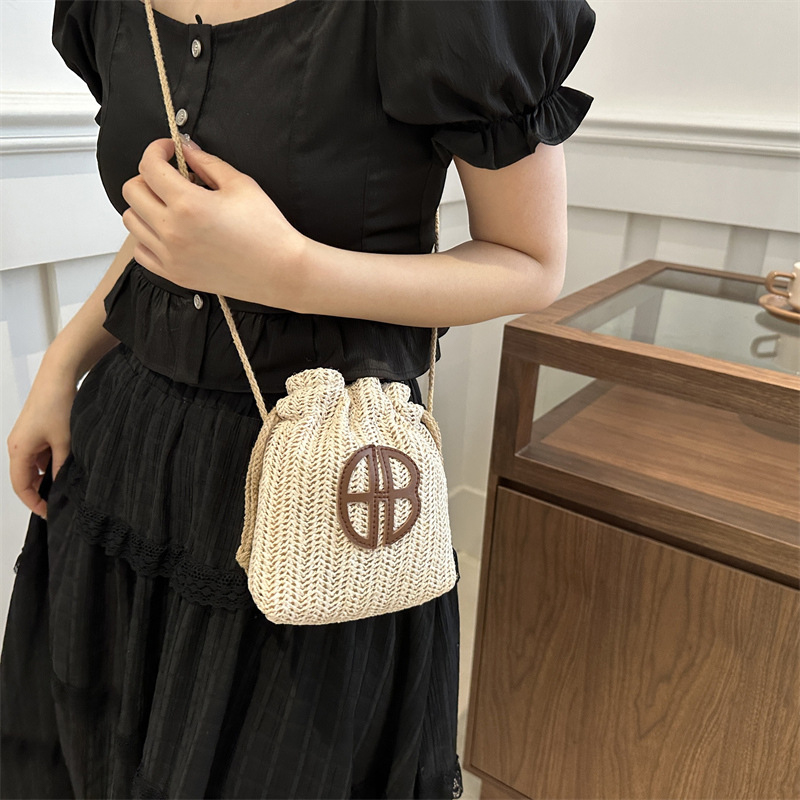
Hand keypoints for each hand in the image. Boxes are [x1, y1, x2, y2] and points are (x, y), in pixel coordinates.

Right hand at [8, 367, 75, 519]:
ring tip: (68, 483)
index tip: (50, 513)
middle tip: (61, 501)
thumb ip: (61, 467)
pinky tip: (68, 463)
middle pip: (26, 478)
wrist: (58, 376)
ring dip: (48, 475)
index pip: (21, 487)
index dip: (34, 503)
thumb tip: (62, 487)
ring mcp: (25, 438)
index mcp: (19, 451)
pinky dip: (51, 461)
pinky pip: (40, 454)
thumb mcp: (64, 441)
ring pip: (34, 466)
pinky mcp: (35, 431)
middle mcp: (17, 446)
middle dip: (41, 491)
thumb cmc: (58, 406)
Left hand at [120, 138, 305, 306]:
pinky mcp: (175, 274)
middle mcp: (172, 231)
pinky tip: (168, 232)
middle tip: (170, 177)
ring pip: (131, 221)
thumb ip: (207, 163)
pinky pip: (141, 252)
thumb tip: (185, 150)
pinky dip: (147, 237)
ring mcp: (171, 256)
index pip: (149, 166)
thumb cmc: (267, 230)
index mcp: (188, 204)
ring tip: (169, 206)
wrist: (281, 272)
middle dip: (148, 176)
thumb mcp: (241, 185)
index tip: (168, 150)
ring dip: (145, 206)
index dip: (156, 150)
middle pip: (132, 191)